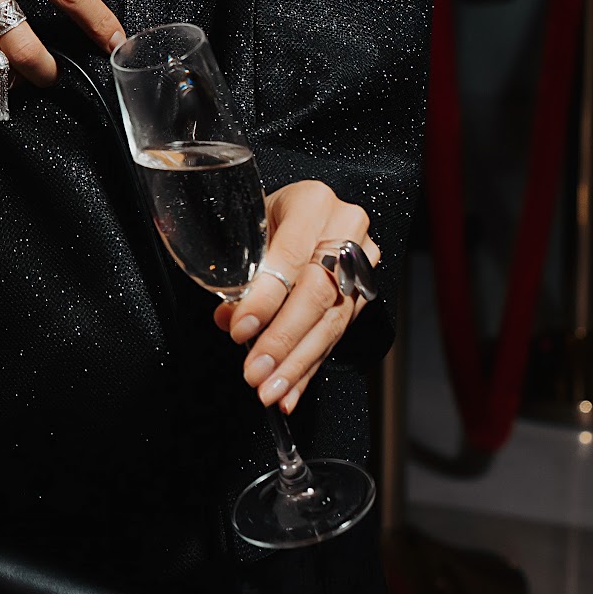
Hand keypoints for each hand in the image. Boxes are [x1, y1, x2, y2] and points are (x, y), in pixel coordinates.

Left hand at [213, 180, 380, 412]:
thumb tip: (228, 319)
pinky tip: (291, 391)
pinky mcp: (364, 293)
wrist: (303, 211)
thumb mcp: (250, 229)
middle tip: (257, 372)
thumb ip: (240, 273)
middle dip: (284, 341)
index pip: (292, 257)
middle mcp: (346, 229)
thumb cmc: (271, 216)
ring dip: (297, 364)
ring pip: (330, 322)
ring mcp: (361, 263)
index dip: (266, 299)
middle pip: (318, 295)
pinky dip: (309, 367)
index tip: (241, 330)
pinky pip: (336, 335)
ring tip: (272, 390)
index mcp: (313, 203)